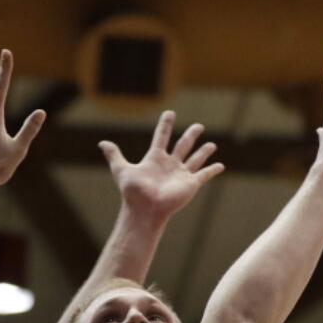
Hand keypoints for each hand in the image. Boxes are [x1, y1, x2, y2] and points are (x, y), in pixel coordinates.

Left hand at [98, 110, 224, 224]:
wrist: (145, 209)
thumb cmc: (133, 191)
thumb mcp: (121, 170)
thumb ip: (114, 155)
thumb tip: (102, 142)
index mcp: (155, 159)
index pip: (161, 137)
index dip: (165, 125)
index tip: (170, 113)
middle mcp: (169, 165)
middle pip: (182, 145)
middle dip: (191, 135)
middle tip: (198, 126)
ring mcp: (181, 174)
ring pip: (195, 159)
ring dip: (204, 151)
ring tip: (212, 144)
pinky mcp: (191, 184)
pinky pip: (204, 175)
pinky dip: (212, 170)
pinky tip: (220, 165)